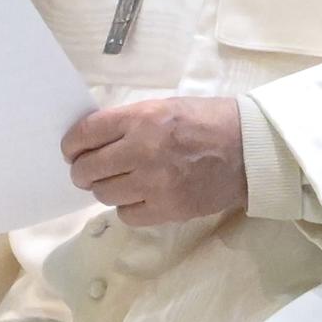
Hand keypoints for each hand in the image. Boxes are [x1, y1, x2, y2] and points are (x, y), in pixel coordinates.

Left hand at [62, 96, 245, 226]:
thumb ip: (130, 121)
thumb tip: (95, 138)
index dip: (71, 145)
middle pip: (88, 170)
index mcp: (142, 119)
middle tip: (89, 170)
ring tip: (119, 181)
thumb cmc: (208, 120)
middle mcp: (142, 151)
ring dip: (106, 188)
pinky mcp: (167, 210)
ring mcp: (154, 184)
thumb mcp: (165, 106)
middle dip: (83, 171)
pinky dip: (127, 207)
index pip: (86, 134)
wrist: (250, 149)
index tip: (71, 151)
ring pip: (104, 194)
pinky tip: (139, 196)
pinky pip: (126, 215)